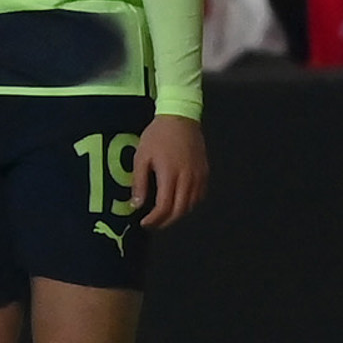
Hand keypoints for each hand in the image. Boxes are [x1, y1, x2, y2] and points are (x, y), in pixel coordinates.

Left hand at [132, 113, 206, 229]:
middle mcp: (188, 179)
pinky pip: (199, 196)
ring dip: (177, 215)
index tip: (144, 223)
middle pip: (180, 210)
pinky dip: (188, 205)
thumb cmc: (157, 136)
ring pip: (191, 205)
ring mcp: (199, 176)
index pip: (164, 207)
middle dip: (165, 222)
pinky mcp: (205, 173)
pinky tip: (178, 204)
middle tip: (152, 224)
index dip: (155, 220)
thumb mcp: (141, 157)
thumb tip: (136, 205)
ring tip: (163, 216)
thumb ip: (139, 182)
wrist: (181, 118)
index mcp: (170, 175)